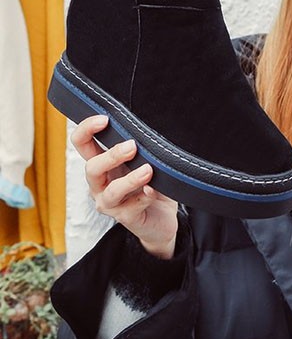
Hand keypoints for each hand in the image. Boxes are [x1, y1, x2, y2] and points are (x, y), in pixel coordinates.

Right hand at [71, 115, 178, 258]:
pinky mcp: (126, 218)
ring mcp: (110, 203)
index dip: (86, 130)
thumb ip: (142, 148)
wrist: (160, 219)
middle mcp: (100, 184)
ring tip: (148, 170)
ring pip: (112, 191)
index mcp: (102, 165)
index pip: (82, 144)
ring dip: (130, 179)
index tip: (104, 119)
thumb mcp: (144, 161)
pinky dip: (145, 196)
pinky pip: (133, 207)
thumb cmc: (150, 185)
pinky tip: (153, 191)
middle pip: (92, 167)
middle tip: (132, 146)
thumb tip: (148, 131)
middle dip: (111, 155)